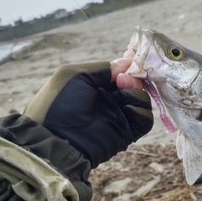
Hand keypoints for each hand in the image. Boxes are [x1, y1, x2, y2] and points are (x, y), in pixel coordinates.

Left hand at [23, 59, 152, 167]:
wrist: (56, 137)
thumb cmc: (60, 102)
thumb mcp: (75, 75)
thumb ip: (101, 68)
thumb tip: (126, 62)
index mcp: (98, 86)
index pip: (122, 74)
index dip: (128, 68)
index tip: (128, 65)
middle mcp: (111, 99)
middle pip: (136, 85)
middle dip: (133, 80)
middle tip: (122, 81)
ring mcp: (120, 116)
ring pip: (143, 100)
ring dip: (137, 93)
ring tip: (122, 94)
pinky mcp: (127, 132)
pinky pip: (145, 120)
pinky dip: (142, 111)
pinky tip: (128, 109)